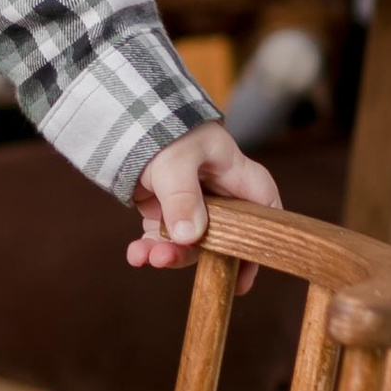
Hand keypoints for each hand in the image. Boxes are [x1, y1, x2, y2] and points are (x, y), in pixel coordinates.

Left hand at [128, 124, 277, 287]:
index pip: (264, 215)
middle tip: (166, 260)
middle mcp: (220, 194)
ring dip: (166, 253)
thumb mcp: (176, 161)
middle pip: (221, 238)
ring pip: (188, 242)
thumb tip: (188, 237)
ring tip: (144, 256)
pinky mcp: (167, 208)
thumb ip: (183, 197)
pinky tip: (135, 254)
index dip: (258, 248)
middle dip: (194, 255)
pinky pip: (163, 236)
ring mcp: (192, 203)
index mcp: (237, 176)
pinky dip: (149, 247)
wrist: (126, 112)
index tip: (242, 278)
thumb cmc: (164, 126)